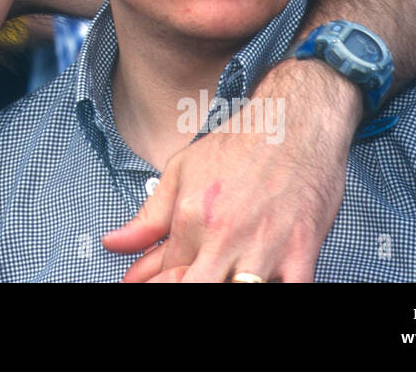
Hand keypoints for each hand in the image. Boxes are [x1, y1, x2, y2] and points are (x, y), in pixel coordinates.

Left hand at [102, 60, 355, 281]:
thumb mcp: (181, 170)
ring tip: (216, 276)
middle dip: (179, 290)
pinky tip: (260, 282)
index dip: (151, 285)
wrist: (294, 122)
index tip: (142, 286)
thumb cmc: (240, 144)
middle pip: (194, 288)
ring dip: (221, 288)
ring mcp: (264, 248)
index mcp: (192, 217)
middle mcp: (224, 236)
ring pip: (235, 292)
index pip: (165, 275)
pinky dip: (273, 290)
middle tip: (182, 279)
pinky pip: (289, 291)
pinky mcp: (302, 253)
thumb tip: (113, 243)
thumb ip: (148, 216)